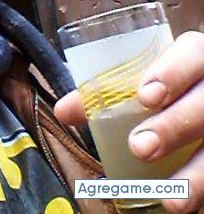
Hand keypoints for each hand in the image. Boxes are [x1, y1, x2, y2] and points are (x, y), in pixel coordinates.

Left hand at [54, 31, 203, 213]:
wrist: (195, 96)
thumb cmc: (166, 85)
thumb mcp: (144, 78)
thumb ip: (107, 89)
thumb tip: (64, 111)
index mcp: (192, 57)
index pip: (190, 55)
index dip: (172, 73)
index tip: (145, 96)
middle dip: (175, 125)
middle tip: (140, 147)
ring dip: (197, 172)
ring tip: (170, 197)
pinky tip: (184, 203)